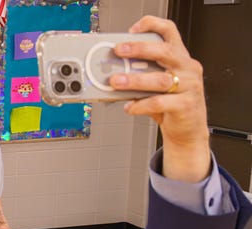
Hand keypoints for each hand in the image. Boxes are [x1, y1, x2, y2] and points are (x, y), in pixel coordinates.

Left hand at [113, 16, 209, 182]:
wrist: (188, 130)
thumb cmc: (170, 105)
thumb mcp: (156, 86)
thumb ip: (140, 76)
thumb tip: (111, 73)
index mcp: (180, 58)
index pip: (170, 32)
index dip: (152, 26)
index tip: (132, 30)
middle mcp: (187, 68)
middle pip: (164, 51)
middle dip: (139, 49)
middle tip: (118, 51)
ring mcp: (190, 86)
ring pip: (160, 79)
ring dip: (134, 80)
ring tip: (115, 82)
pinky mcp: (186, 105)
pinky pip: (160, 102)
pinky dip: (141, 104)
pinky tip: (129, 107)